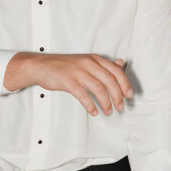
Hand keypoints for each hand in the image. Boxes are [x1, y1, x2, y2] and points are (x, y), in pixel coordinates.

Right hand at [7, 52, 132, 114]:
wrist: (41, 66)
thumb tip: (120, 63)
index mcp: (94, 59)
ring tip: (108, 111)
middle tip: (120, 106)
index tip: (129, 95)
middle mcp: (88, 64)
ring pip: (99, 89)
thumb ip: (103, 64)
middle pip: (110, 81)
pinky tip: (94, 112)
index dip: (125, 84)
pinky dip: (91, 106)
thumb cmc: (63, 65)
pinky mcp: (69, 82)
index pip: (116, 71)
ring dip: (106, 103)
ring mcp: (78, 72)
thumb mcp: (86, 61)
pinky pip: (84, 95)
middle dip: (117, 96)